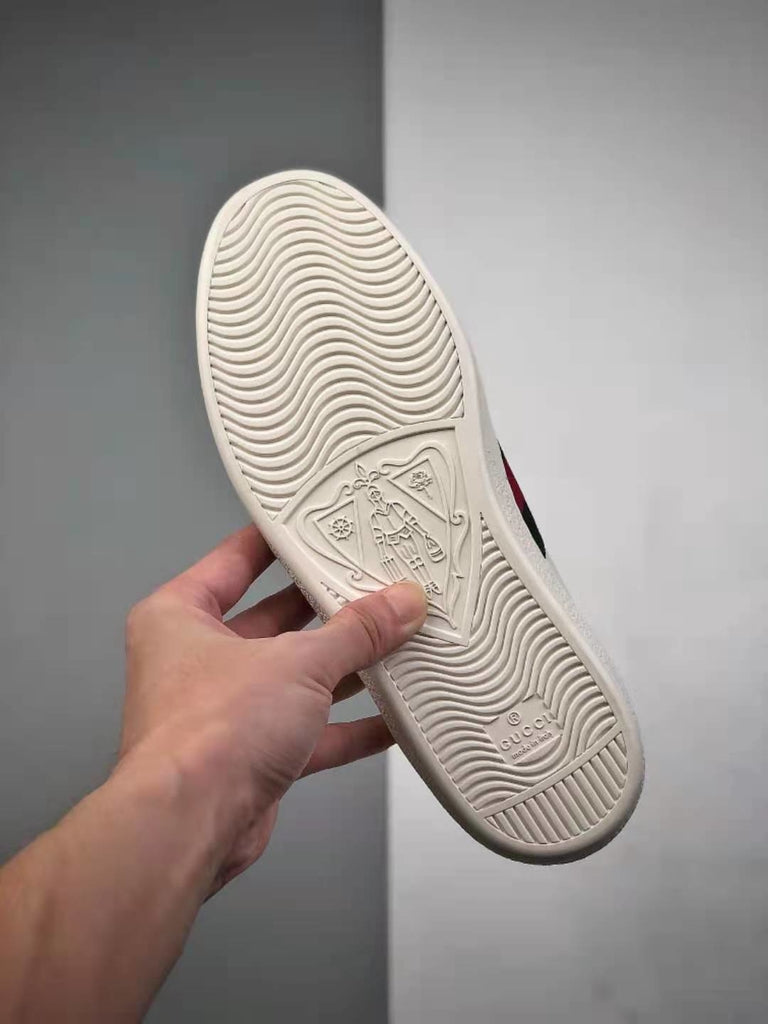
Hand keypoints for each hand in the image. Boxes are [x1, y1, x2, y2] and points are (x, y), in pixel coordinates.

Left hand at [118, 525, 426, 893]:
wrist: (190, 826)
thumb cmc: (211, 729)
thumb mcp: (297, 661)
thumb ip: (356, 631)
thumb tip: (402, 602)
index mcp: (181, 616)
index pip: (237, 560)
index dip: (281, 541)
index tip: (322, 525)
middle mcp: (198, 659)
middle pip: (275, 619)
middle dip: (329, 609)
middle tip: (378, 584)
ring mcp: (226, 709)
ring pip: (297, 677)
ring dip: (347, 667)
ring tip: (399, 642)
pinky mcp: (253, 755)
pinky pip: (311, 730)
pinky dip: (350, 726)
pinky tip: (395, 718)